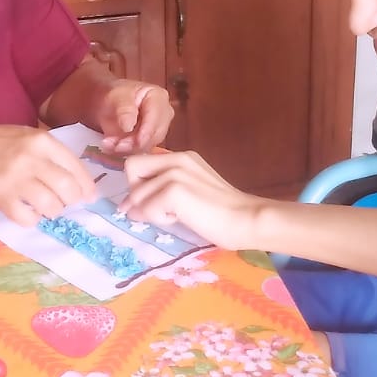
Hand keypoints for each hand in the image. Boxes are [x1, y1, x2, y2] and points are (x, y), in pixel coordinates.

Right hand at [0, 127, 95, 225]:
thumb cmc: (7, 144)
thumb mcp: (34, 138)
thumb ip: (57, 156)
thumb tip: (85, 187)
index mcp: (42, 141)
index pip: (75, 167)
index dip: (87, 186)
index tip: (89, 196)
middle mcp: (30, 159)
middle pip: (66, 188)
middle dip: (72, 200)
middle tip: (66, 201)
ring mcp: (14, 179)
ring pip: (50, 205)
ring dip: (54, 210)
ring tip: (48, 206)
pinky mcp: (1, 197)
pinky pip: (27, 218)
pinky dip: (33, 219)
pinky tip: (31, 212)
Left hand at [96, 80, 173, 153]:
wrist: (108, 104)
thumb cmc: (114, 95)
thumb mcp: (116, 97)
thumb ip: (124, 109)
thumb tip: (128, 126)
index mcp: (158, 97)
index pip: (156, 117)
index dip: (147, 131)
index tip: (136, 141)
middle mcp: (163, 115)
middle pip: (155, 135)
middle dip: (134, 144)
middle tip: (115, 145)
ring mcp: (157, 130)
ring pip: (147, 146)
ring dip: (126, 149)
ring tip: (108, 144)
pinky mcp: (149, 143)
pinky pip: (139, 152)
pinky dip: (124, 152)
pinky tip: (111, 148)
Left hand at [120, 150, 263, 249]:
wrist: (246, 219)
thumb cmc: (223, 212)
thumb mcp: (190, 193)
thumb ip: (163, 190)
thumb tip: (129, 207)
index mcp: (181, 157)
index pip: (140, 162)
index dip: (137, 184)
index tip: (145, 205)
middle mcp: (176, 159)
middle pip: (132, 170)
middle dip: (137, 195)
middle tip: (159, 212)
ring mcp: (174, 173)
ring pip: (137, 194)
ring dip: (150, 211)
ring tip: (177, 216)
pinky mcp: (174, 190)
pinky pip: (146, 209)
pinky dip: (158, 219)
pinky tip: (180, 218)